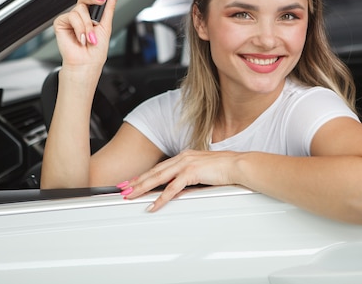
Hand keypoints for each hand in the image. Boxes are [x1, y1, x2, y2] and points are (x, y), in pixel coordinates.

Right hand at [53, 0, 123, 69]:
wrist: (86, 64)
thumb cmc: (96, 51)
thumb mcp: (107, 26)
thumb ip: (110, 7)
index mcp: (95, 13)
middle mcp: (83, 13)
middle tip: (101, 1)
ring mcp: (72, 17)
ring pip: (81, 9)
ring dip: (88, 26)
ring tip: (90, 38)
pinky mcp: (62, 22)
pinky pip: (72, 17)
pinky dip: (80, 29)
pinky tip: (81, 38)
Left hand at [117, 150, 239, 211]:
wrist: (238, 165)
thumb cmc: (225, 169)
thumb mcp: (203, 171)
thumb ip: (189, 177)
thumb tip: (179, 189)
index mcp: (184, 156)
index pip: (159, 167)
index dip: (144, 175)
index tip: (132, 181)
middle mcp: (182, 158)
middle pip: (154, 172)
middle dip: (136, 181)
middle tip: (123, 189)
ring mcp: (186, 164)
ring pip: (158, 178)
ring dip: (143, 188)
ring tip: (131, 195)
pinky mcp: (191, 172)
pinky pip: (172, 188)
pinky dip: (161, 197)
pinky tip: (153, 204)